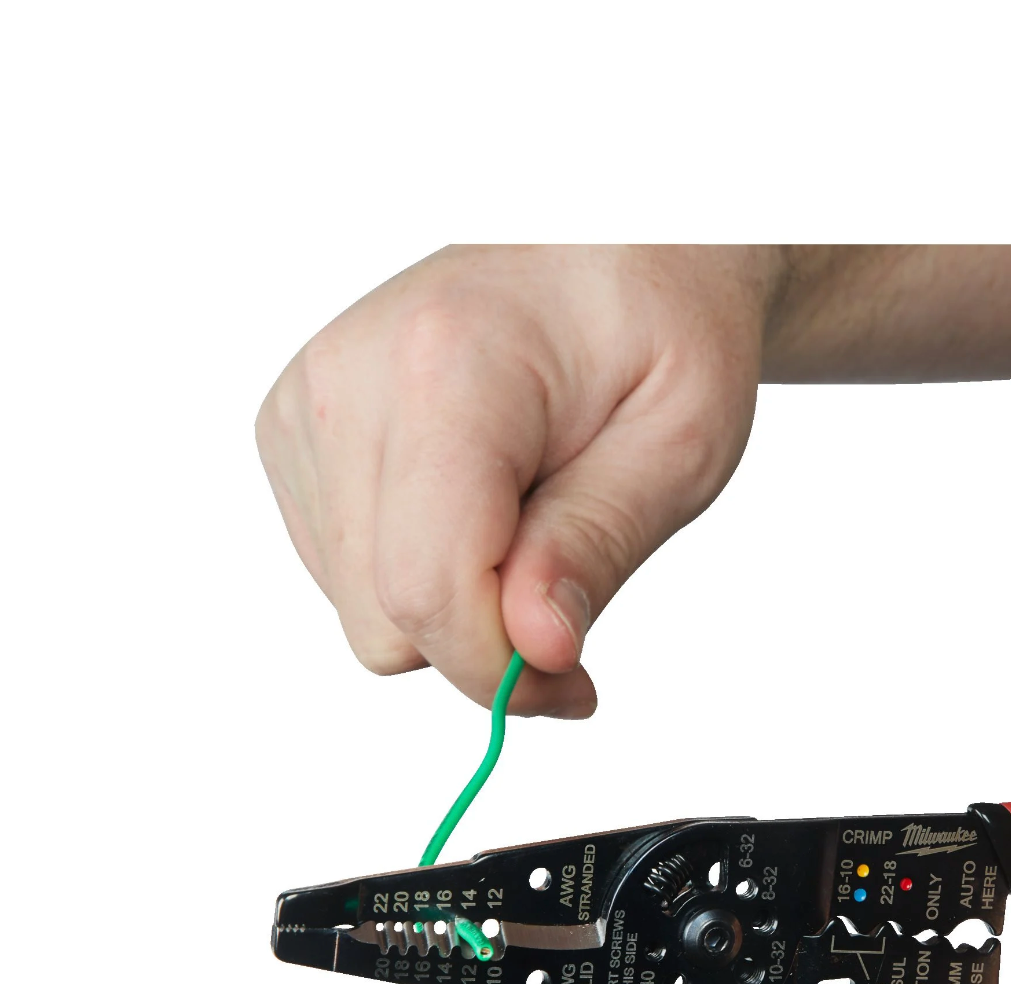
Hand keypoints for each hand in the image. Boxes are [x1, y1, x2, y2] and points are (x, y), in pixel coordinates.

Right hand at [256, 245, 775, 713]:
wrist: (614, 244)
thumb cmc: (661, 326)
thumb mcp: (681, 441)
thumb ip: (598, 544)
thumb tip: (532, 649)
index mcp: (445, 366)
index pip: (427, 589)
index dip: (503, 670)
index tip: (576, 679)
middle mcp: (347, 380)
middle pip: (386, 619)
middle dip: (487, 640)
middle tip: (571, 591)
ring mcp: (307, 405)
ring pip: (362, 610)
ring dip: (456, 604)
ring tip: (529, 517)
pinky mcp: (295, 432)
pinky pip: (346, 574)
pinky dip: (420, 570)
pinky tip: (478, 506)